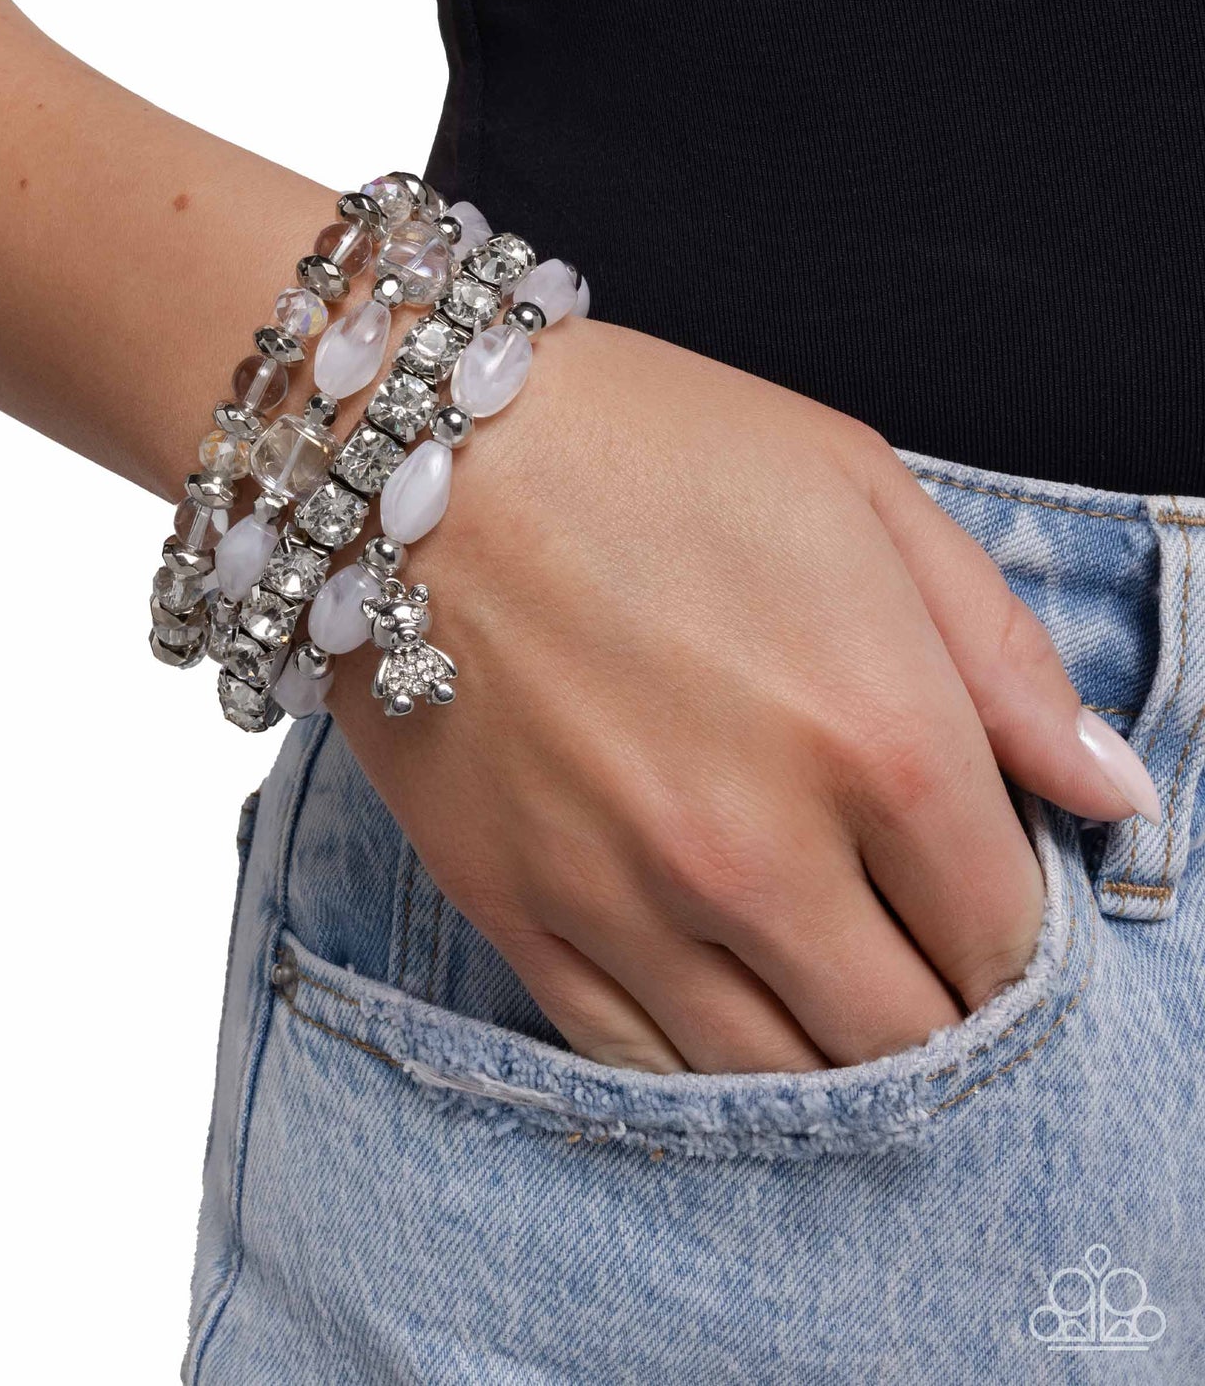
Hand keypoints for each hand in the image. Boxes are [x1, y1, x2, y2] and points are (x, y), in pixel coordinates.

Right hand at [332, 319, 1158, 1072]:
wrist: (412, 446)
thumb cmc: (650, 445)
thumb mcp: (864, 493)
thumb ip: (1004, 656)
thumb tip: (1110, 792)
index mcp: (878, 735)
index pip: (1004, 933)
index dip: (1018, 940)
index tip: (986, 908)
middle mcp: (761, 849)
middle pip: (904, 1037)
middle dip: (935, 1013)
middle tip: (914, 957)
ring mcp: (628, 897)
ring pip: (774, 1077)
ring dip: (824, 1057)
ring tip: (823, 989)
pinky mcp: (517, 913)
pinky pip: (633, 1063)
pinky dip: (698, 1064)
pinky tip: (717, 1006)